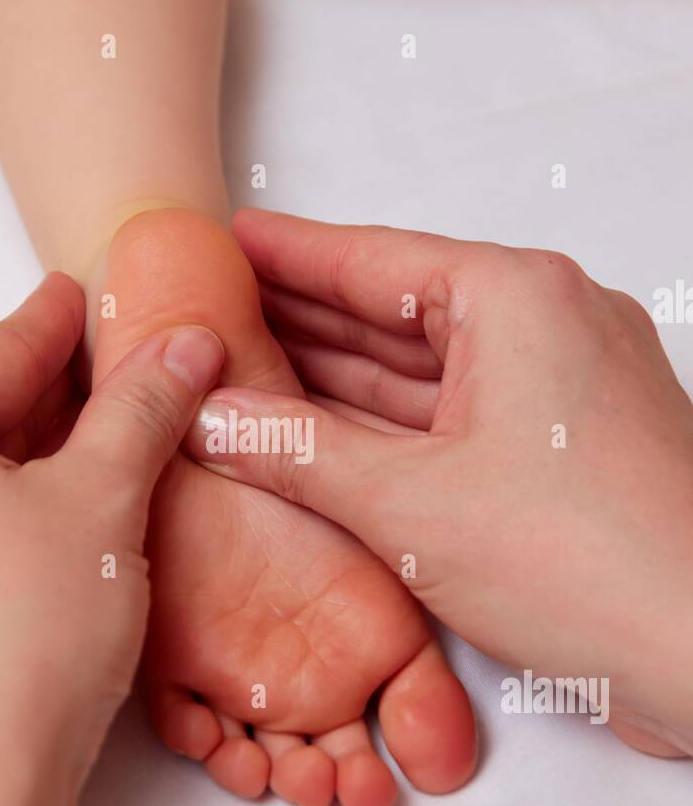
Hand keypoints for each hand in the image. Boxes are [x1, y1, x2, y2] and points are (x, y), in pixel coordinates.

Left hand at [0, 273, 222, 803]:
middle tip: (139, 381)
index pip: (4, 346)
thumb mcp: (100, 503)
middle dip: (68, 398)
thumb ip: (143, 409)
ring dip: (48, 466)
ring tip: (121, 460)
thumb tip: (184, 344)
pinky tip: (70, 540)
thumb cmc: (16, 640)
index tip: (101, 292)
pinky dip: (15, 523)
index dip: (68, 319)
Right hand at [185, 210, 692, 757]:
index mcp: (516, 298)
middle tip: (214, 312)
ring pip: (426, 373)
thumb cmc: (590, 565)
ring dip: (340, 381)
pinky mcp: (569, 452)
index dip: (285, 254)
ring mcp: (563, 390)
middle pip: (397, 312)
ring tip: (249, 371)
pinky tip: (326, 436)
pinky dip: (391, 429)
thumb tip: (215, 416)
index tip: (222, 240)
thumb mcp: (410, 504)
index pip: (371, 260)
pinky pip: (458, 421)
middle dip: (303, 319)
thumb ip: (299, 453)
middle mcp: (548, 325)